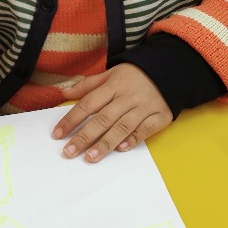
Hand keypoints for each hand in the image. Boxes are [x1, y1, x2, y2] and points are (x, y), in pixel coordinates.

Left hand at [53, 64, 171, 161]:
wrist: (170, 70)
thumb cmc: (135, 75)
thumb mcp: (111, 73)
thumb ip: (88, 85)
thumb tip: (63, 93)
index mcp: (114, 85)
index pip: (88, 104)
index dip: (72, 119)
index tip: (58, 134)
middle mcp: (128, 97)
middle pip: (103, 118)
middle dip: (85, 136)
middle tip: (69, 152)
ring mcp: (145, 107)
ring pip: (123, 127)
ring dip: (106, 143)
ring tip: (91, 157)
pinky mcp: (160, 116)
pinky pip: (146, 129)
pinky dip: (134, 139)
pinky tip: (121, 148)